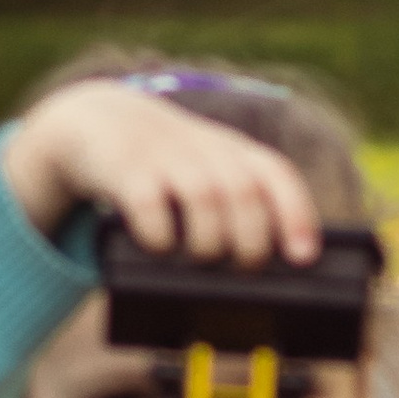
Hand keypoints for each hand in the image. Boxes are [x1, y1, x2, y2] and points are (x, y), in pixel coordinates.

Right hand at [0, 77, 322, 266]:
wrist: (95, 121)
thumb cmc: (165, 169)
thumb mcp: (205, 175)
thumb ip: (236, 211)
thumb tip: (262, 276)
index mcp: (233, 152)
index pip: (277, 176)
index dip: (295, 216)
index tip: (303, 258)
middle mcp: (204, 149)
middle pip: (244, 193)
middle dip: (251, 242)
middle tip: (241, 269)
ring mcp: (164, 154)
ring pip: (205, 199)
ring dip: (208, 244)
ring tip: (199, 261)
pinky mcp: (125, 167)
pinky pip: (150, 206)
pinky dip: (159, 237)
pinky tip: (157, 246)